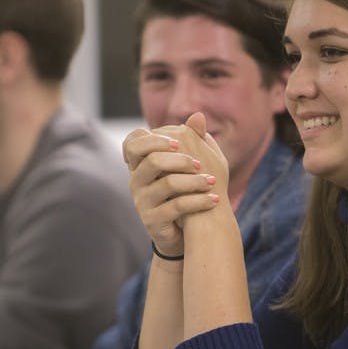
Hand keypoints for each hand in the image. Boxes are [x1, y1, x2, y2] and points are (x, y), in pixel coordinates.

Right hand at [122, 113, 220, 256]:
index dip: (154, 138)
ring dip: (194, 181)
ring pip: (167, 184)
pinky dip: (199, 201)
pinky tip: (214, 199)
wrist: (181, 232)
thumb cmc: (183, 194)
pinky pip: (176, 207)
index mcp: (140, 164)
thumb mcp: (186, 166)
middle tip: (199, 163)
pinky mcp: (152, 220)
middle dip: (180, 159)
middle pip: (152, 160)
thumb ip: (191, 141)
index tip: (178, 143)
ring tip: (212, 182)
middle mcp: (135, 181)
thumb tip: (199, 115)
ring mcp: (142, 202)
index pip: (133, 142)